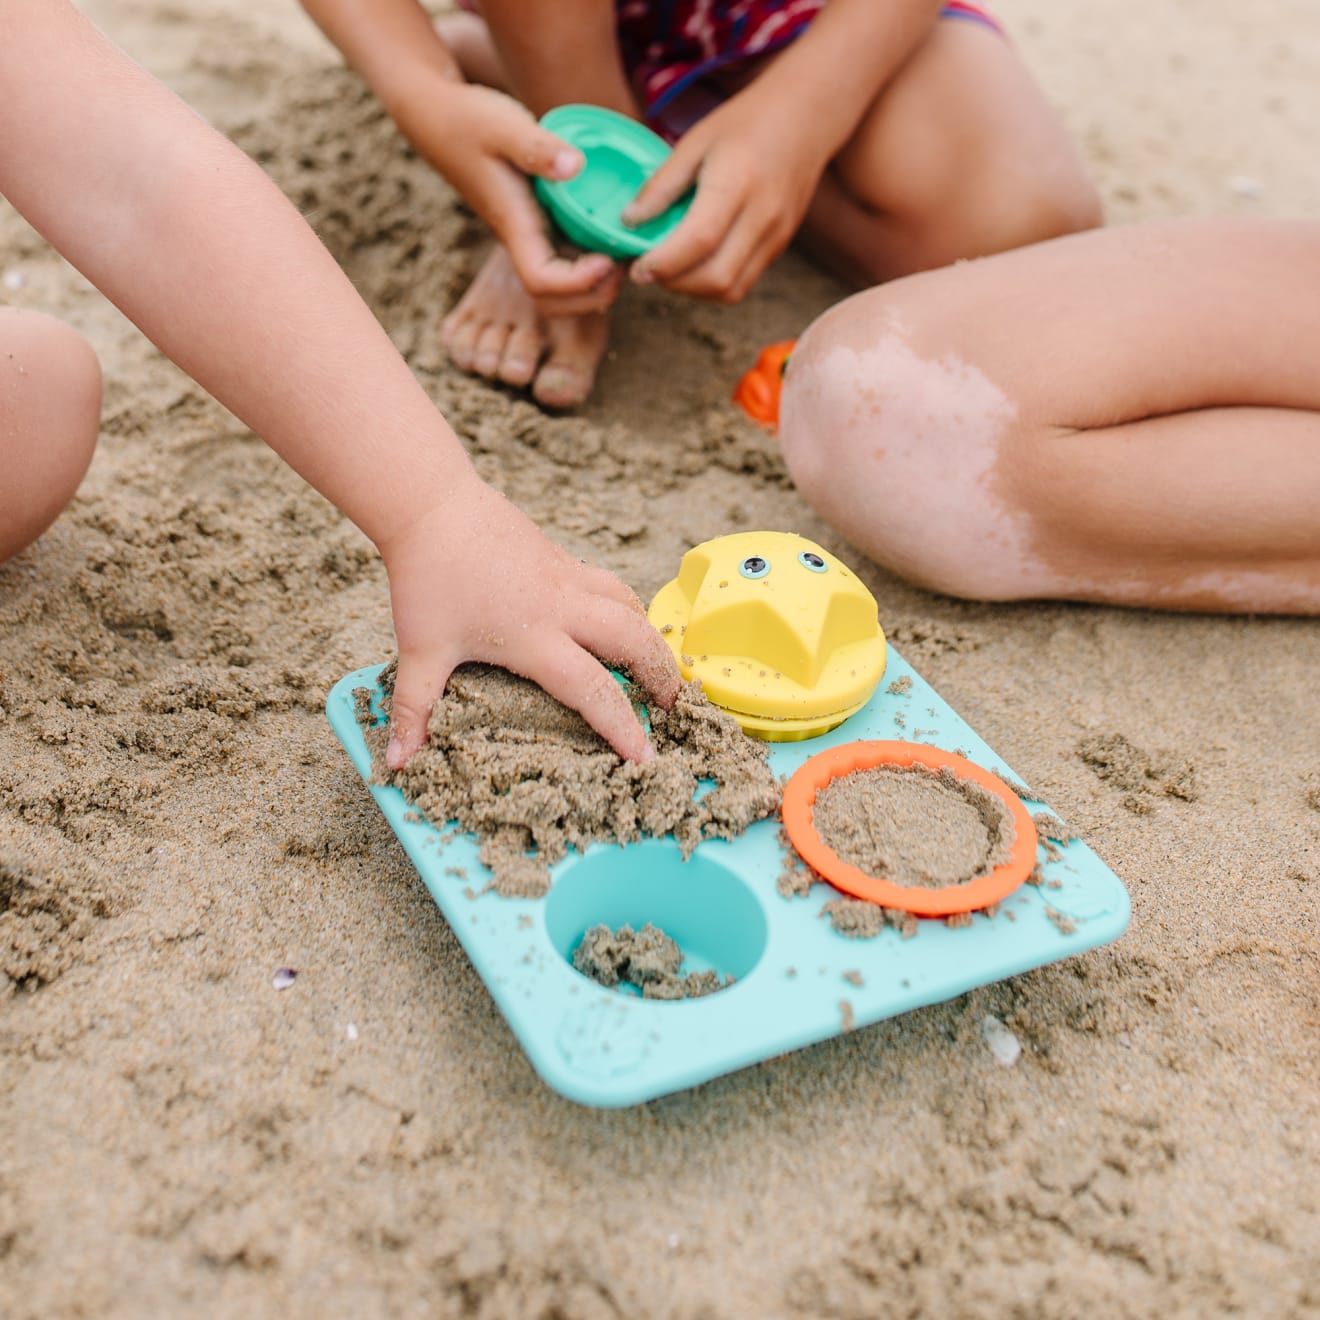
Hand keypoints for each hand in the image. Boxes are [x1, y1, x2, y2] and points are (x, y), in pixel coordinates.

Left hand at [378, 473, 680, 768]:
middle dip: (661, 676)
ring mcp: (567, 577)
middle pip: (634, 641)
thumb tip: (396, 762)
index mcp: (535, 637)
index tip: (644, 756)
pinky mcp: (562, 557)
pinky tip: (619, 620)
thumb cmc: (427, 577)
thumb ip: (415, 709)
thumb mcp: (420, 650)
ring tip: (658, 664)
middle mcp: (563, 607)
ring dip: (650, 637)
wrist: (431, 504)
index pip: (593, 690)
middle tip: (674, 706)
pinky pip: (609, 585)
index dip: (622, 727)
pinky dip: (626, 608)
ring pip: (630, 606)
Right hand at [410, 82, 622, 315]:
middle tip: (624, 268)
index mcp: (514, 224)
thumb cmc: (469, 120)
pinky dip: (588, 264)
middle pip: (550, 301)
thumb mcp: (504, 124)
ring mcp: (525, 235)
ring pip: (556, 289)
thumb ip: (537, 146)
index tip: (607, 259)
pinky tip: (611, 237)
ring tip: (623, 258)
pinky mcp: (531, 224)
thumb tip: (576, 166)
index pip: (542, 281)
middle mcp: (520, 238)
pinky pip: (561, 260)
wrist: (438, 118)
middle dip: (590, 298)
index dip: (577, 283)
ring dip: (591, 287)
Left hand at [623, 88, 833, 302]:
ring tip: (669, 270)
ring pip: (730, 290)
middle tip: (646, 271)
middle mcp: (762, 216)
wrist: (806, 117)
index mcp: (737, 182)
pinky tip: (695, 265)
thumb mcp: (695, 142)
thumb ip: (662, 185)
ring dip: (692, 290)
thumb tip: (629, 222)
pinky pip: (742, 282)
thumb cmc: (746, 123)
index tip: (636, 267)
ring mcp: (775, 236)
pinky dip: (712, 284)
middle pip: (716, 277)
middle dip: (674, 284)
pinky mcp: (779, 246)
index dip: (663, 263)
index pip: (699, 240)